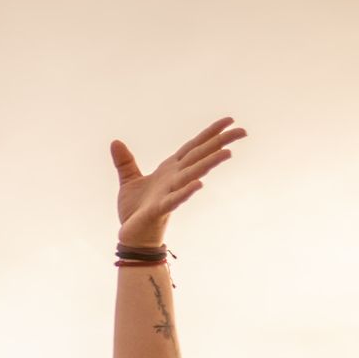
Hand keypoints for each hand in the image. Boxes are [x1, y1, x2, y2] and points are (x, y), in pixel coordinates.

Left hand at [111, 117, 246, 247]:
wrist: (130, 236)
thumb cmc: (135, 210)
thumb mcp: (128, 180)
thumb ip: (125, 162)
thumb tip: (115, 142)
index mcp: (170, 169)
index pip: (193, 147)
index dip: (209, 133)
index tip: (229, 120)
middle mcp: (174, 179)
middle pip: (199, 157)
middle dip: (219, 143)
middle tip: (243, 131)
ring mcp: (169, 193)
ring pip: (192, 175)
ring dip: (209, 164)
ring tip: (227, 152)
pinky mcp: (160, 209)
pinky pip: (174, 200)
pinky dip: (185, 192)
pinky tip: (198, 185)